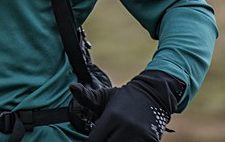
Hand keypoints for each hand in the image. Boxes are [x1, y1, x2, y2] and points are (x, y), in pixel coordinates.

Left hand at [70, 70, 184, 140]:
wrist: (154, 94)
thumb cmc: (125, 97)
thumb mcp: (106, 96)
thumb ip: (87, 97)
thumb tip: (71, 87)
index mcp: (112, 117)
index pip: (94, 140)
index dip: (93, 140)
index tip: (95, 136)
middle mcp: (125, 128)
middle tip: (106, 135)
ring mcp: (139, 136)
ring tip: (114, 135)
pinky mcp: (149, 141)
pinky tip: (124, 137)